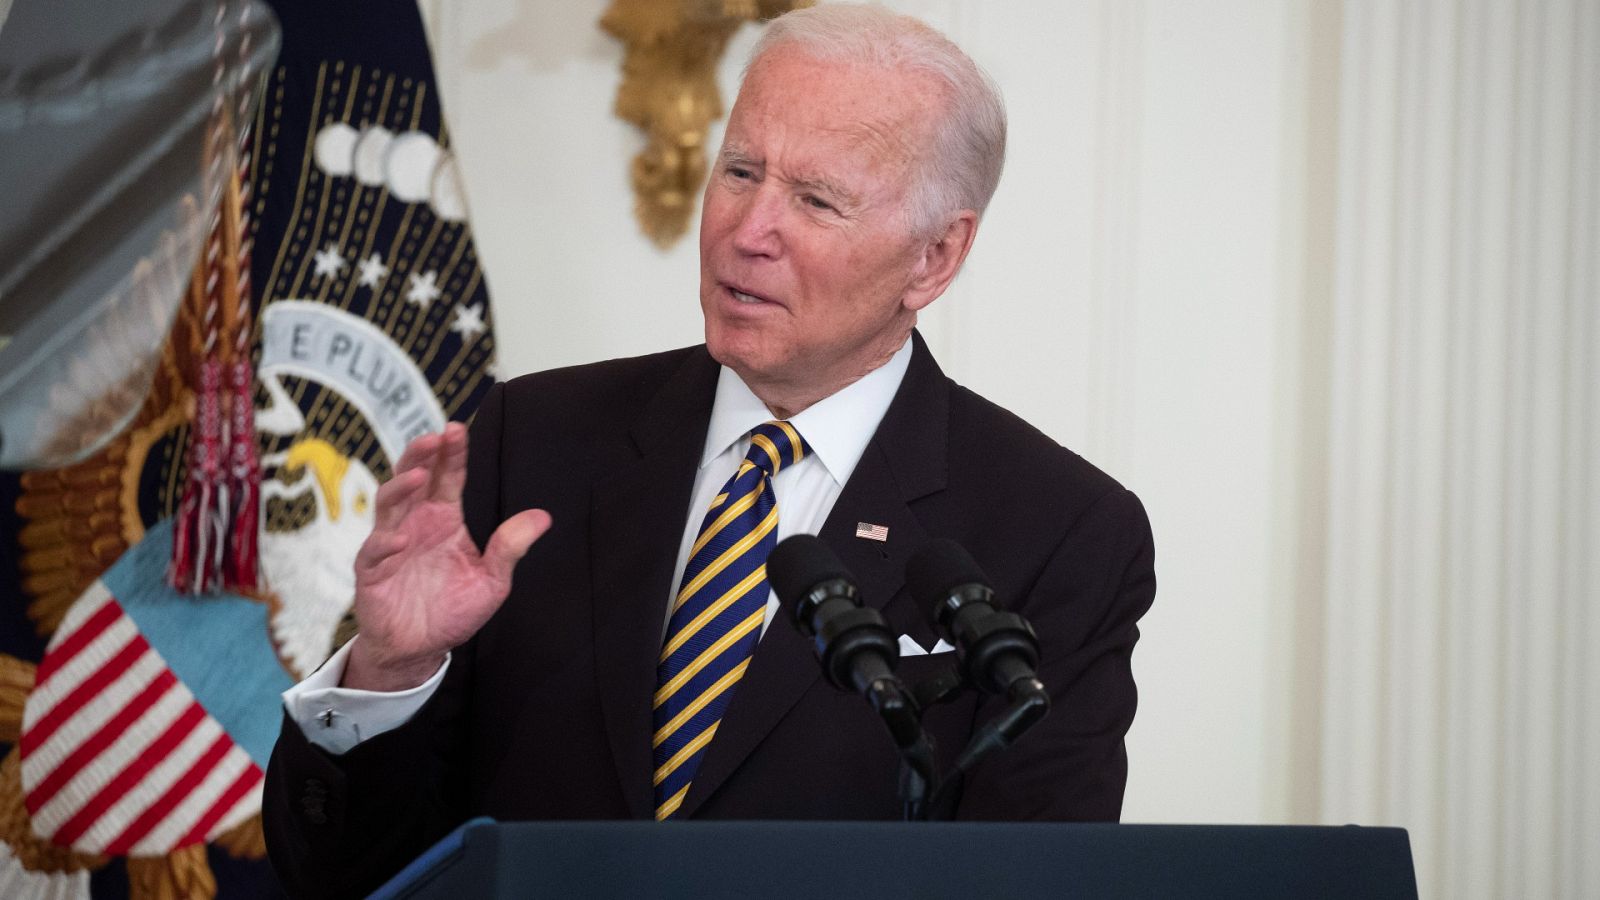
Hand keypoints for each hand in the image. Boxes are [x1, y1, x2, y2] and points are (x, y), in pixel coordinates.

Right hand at [342, 422, 550, 691]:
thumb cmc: (452, 609)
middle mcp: (415, 523)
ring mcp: (390, 544)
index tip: (458, 429)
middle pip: (413, 478)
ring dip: (400, 488)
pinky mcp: (372, 572)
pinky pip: (374, 552)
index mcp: (443, 518)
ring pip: (388, 505)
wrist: (420, 649)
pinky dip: (385, 544)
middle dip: (421, 456)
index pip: (448, 477)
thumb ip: (511, 547)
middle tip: (435, 438)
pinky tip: (399, 540)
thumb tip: (544, 517)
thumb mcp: (492, 580)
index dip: (452, 453)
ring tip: (418, 477)